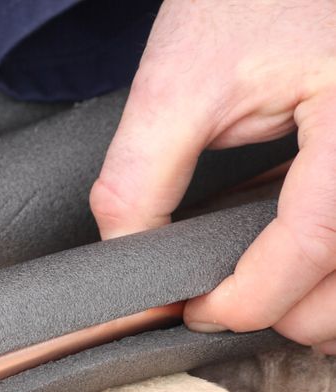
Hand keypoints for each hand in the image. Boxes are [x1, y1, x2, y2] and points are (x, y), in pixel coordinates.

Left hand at [89, 0, 335, 353]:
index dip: (253, 294)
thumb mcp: (176, 83)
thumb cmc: (242, 2)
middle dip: (294, 312)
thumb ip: (140, 176)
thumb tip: (125, 259)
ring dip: (327, 305)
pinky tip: (305, 283)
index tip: (198, 310)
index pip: (316, 238)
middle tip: (224, 309)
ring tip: (265, 305)